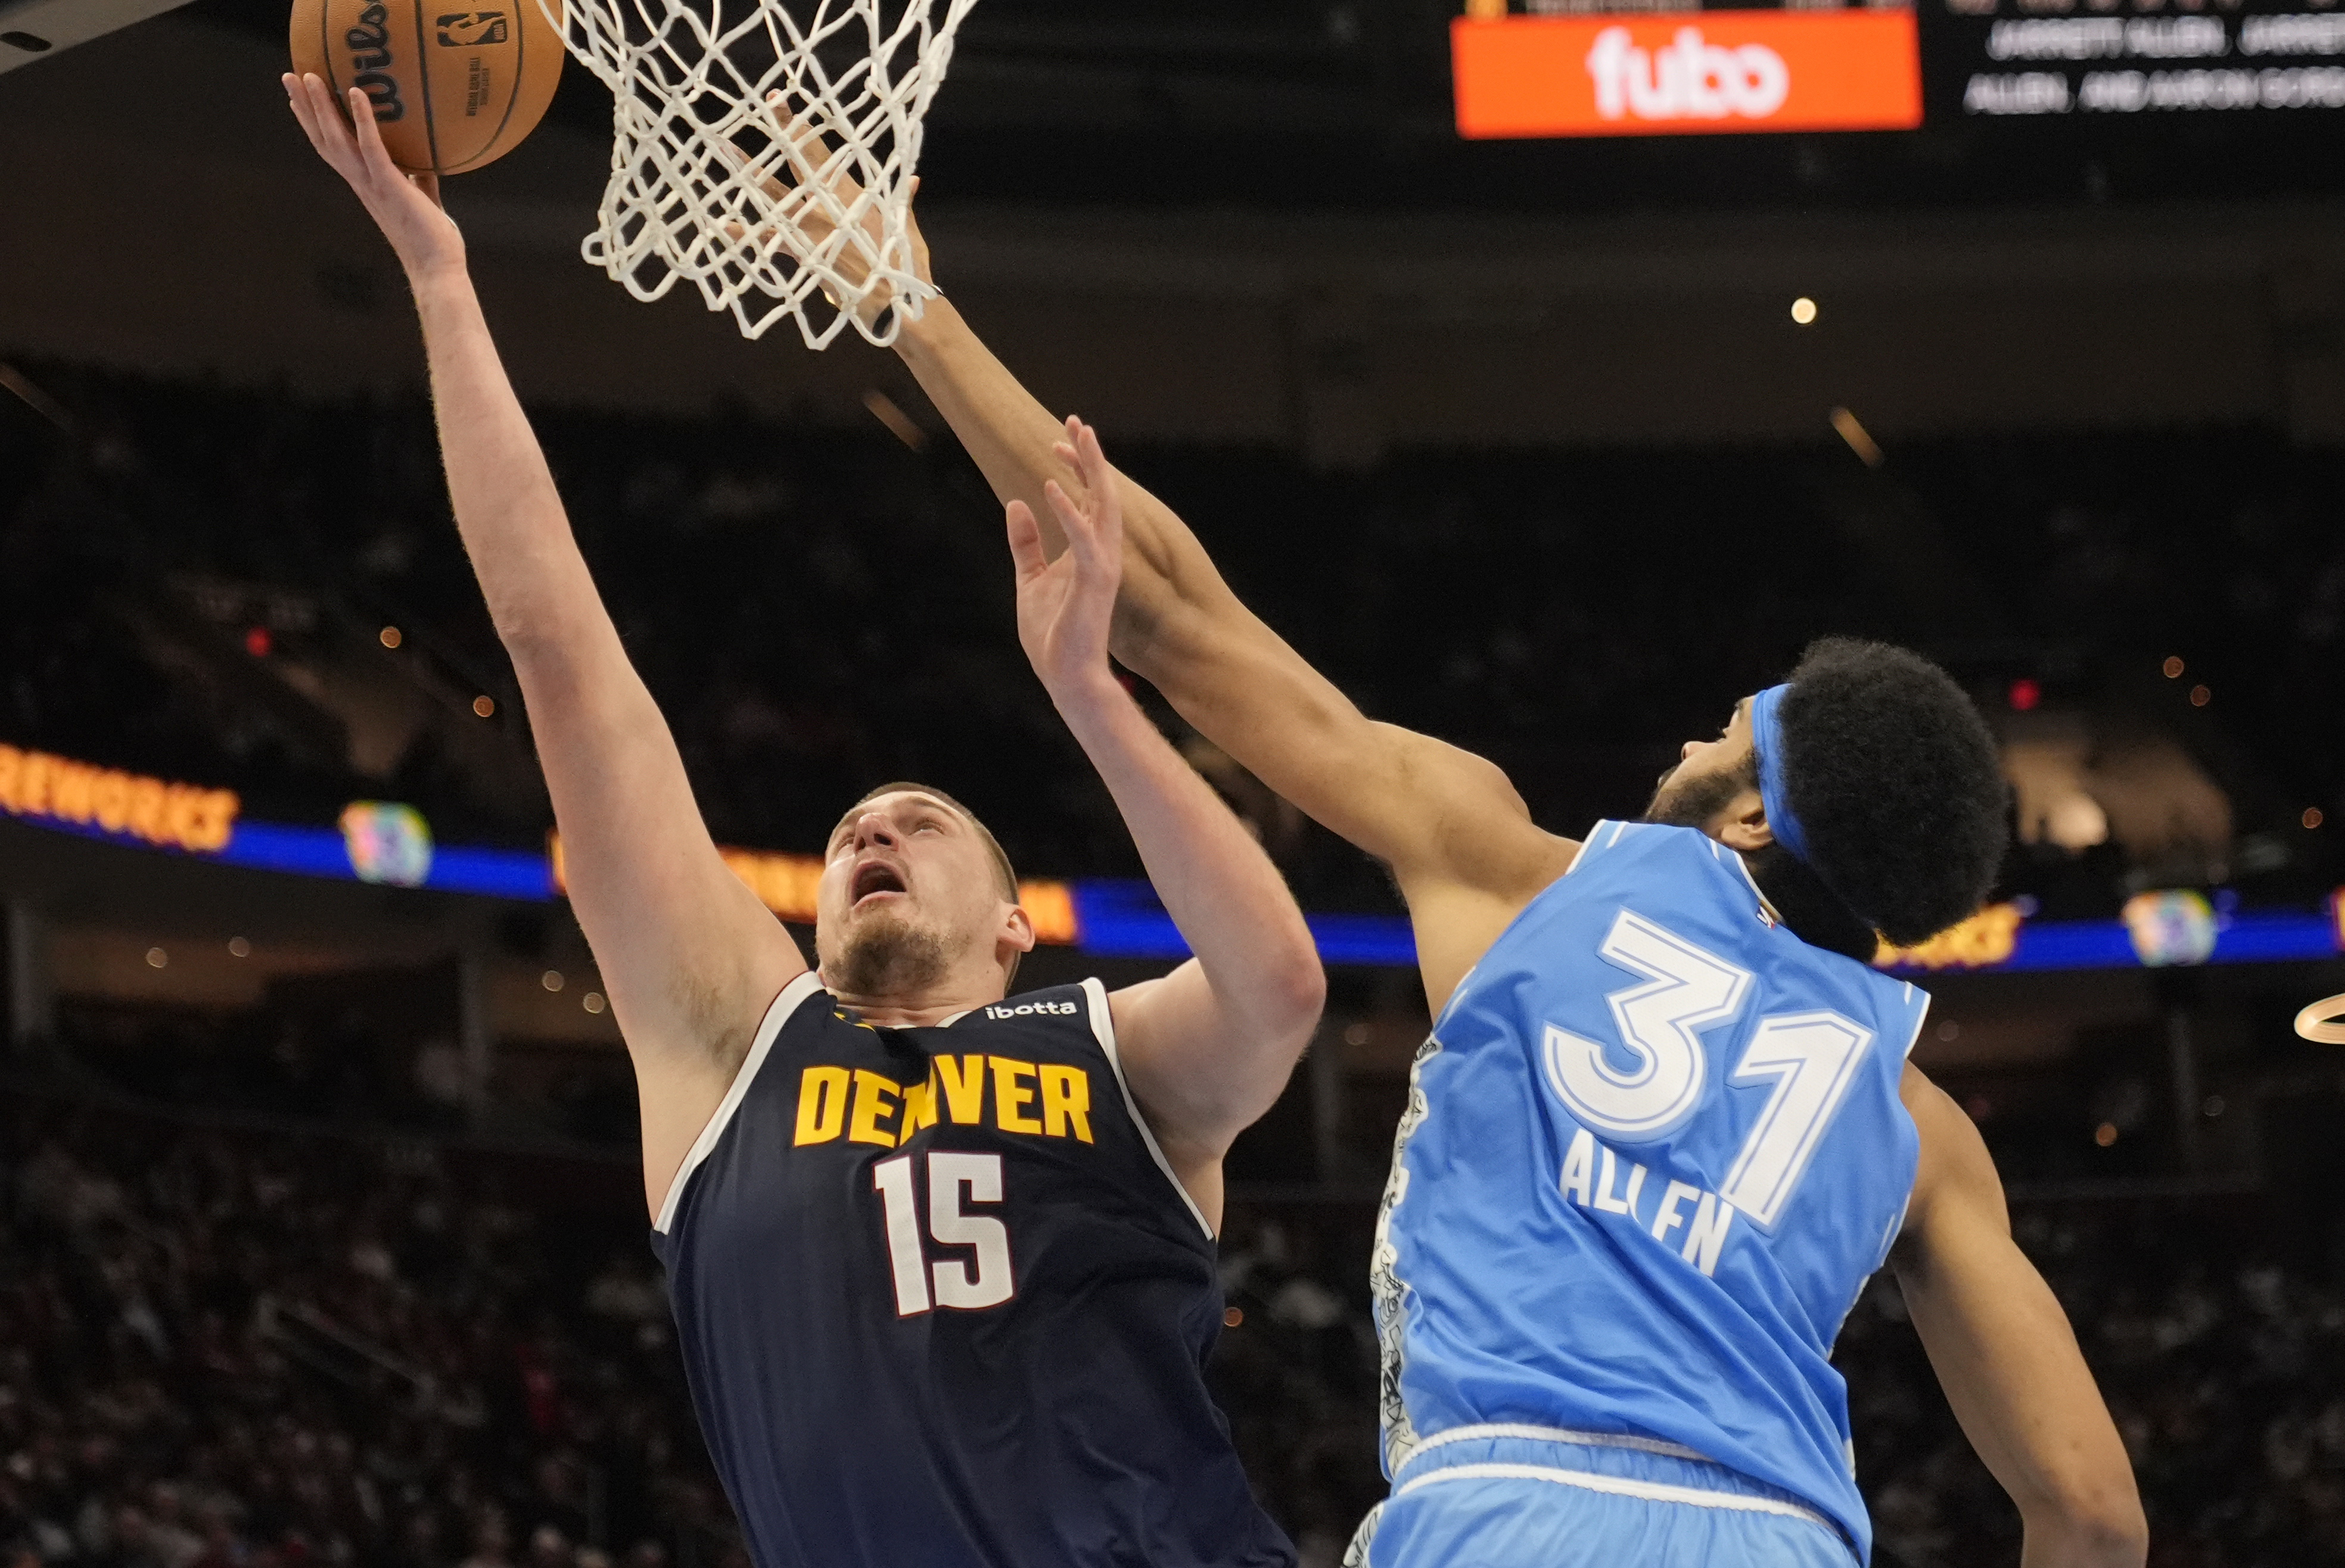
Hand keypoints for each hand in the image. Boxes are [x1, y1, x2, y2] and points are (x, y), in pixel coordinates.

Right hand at [282, 73, 464, 277]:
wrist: (437, 269)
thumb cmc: (433, 240)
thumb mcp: (424, 201)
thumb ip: (419, 181)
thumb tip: (424, 164)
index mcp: (365, 184)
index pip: (332, 150)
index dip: (314, 125)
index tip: (299, 101)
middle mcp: (360, 182)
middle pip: (323, 139)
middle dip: (305, 108)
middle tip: (290, 76)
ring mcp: (371, 184)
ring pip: (337, 139)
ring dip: (321, 106)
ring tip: (310, 76)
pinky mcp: (389, 184)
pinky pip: (372, 146)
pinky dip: (364, 119)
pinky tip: (357, 92)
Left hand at [720, 103, 932, 325]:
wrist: (894, 301)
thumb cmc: (902, 265)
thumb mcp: (904, 228)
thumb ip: (903, 201)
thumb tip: (912, 180)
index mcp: (850, 193)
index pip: (822, 150)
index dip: (802, 125)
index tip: (784, 100)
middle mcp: (828, 203)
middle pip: (799, 160)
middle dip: (783, 130)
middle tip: (767, 103)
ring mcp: (812, 225)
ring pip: (774, 192)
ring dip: (749, 171)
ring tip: (725, 149)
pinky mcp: (803, 251)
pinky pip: (768, 239)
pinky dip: (745, 233)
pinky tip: (722, 223)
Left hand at [1008, 417, 1121, 703]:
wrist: (1066, 678)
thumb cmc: (1052, 636)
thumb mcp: (1029, 580)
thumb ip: (1026, 543)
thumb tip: (1015, 504)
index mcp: (1088, 552)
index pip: (1088, 499)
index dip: (1074, 468)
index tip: (1056, 441)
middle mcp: (1102, 553)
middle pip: (1102, 493)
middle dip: (1091, 456)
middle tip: (1077, 421)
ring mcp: (1102, 566)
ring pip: (1105, 507)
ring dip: (1092, 470)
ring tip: (1079, 436)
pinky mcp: (1093, 583)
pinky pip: (1085, 540)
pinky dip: (1069, 512)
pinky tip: (1050, 487)